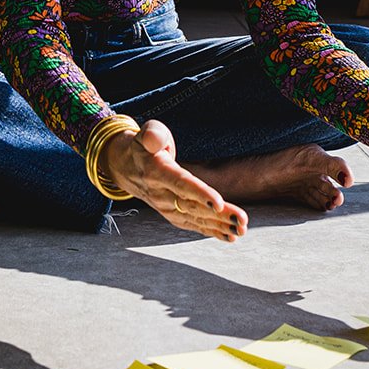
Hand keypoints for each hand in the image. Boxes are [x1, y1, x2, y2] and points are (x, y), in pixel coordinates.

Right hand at [99, 118, 247, 240]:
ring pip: (196, 218)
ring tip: (241, 229)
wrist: (126, 168)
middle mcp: (161, 194)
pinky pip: (194, 225)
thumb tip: (154, 139)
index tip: (218, 203)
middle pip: (193, 206)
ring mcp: (166, 207)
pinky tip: (230, 236)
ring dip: (220, 225)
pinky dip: (212, 231)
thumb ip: (152, 134)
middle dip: (219, 214)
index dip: (199, 193)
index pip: (180, 183)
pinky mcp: (173, 214)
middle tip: (242, 219)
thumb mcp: (146, 133)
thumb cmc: (144, 147)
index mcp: (157, 171)